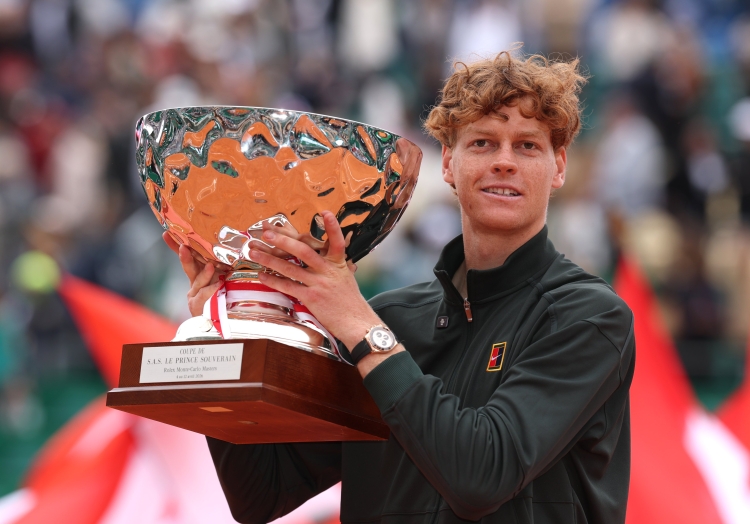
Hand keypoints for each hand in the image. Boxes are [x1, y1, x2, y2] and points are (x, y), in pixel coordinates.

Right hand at [163, 232, 222, 316]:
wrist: (216, 321)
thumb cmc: (223, 296)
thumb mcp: (222, 277)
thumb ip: (222, 265)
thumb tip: (229, 247)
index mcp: (198, 273)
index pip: (186, 257)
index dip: (175, 245)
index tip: (166, 233)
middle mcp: (194, 283)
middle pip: (188, 267)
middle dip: (185, 257)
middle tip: (183, 247)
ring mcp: (194, 294)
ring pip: (198, 282)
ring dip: (204, 274)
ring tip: (211, 266)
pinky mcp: (198, 306)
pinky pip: (205, 296)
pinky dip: (211, 290)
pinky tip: (218, 285)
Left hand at [249, 211, 380, 349]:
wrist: (356, 322)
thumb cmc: (349, 300)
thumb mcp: (346, 277)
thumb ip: (334, 264)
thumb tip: (326, 253)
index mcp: (338, 263)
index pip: (337, 241)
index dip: (332, 227)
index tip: (324, 212)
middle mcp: (328, 271)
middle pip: (303, 251)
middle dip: (283, 241)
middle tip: (267, 234)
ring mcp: (319, 284)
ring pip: (290, 268)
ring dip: (269, 259)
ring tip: (254, 252)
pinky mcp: (310, 298)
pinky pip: (288, 286)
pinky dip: (273, 280)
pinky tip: (262, 274)